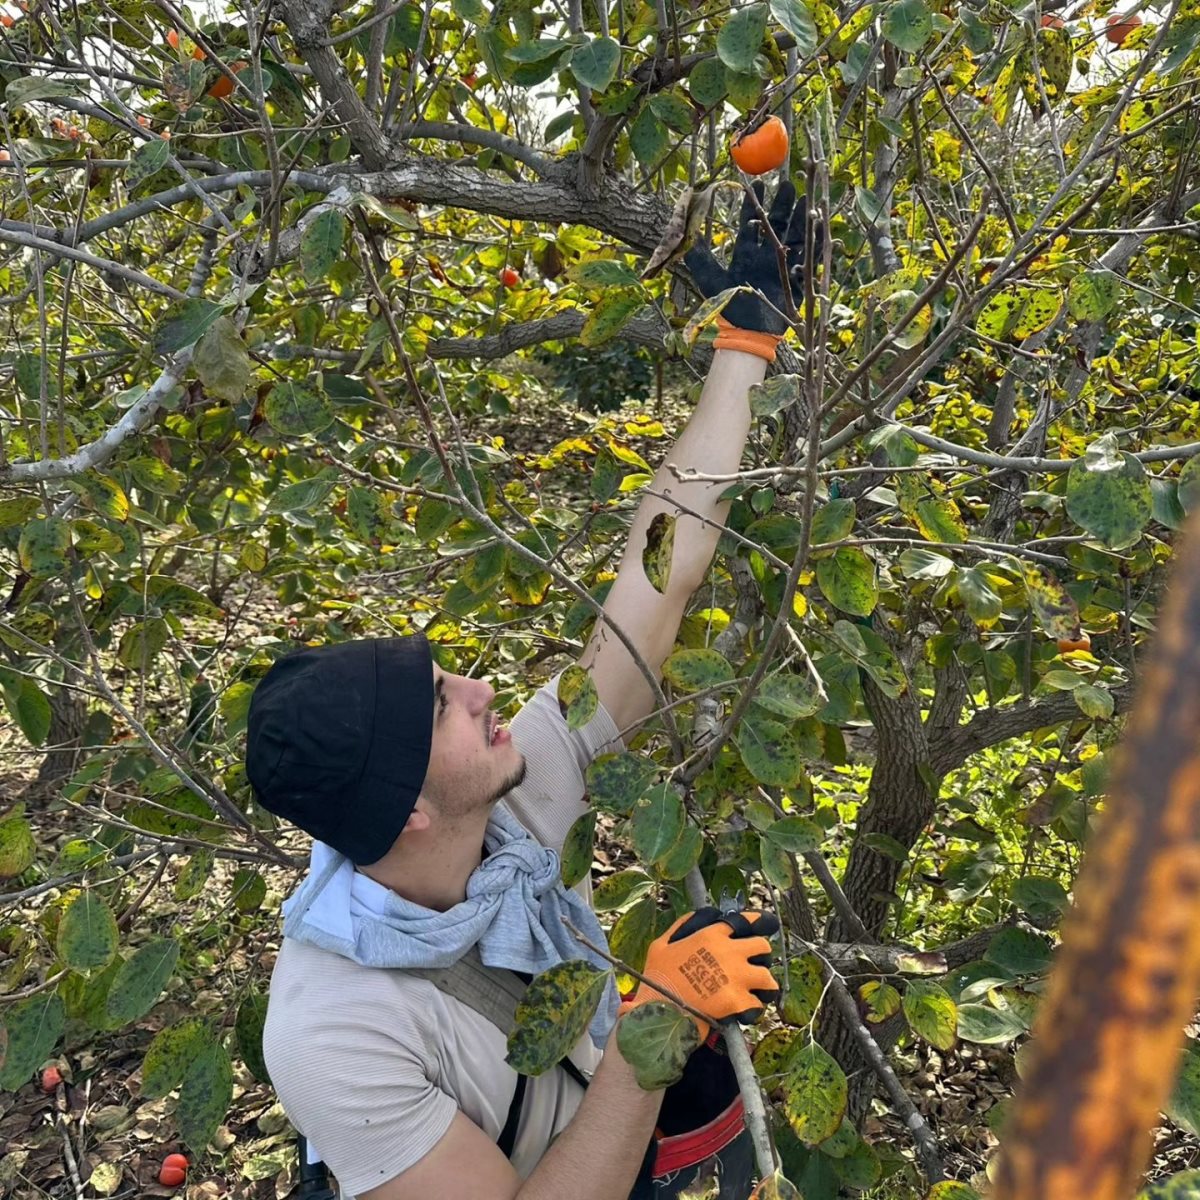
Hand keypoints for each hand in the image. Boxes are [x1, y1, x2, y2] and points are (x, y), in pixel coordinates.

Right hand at [622, 908, 779, 1038]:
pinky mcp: (738, 1003)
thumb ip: (682, 926)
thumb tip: (701, 916)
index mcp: (711, 936)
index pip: (743, 921)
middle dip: (761, 954)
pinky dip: (753, 1008)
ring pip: (767, 977)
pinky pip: (758, 1004)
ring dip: (763, 983)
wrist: (659, 1011)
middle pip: (763, 946)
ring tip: (756, 989)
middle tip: (754, 963)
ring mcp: (736, 979)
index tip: (762, 924)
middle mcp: (729, 953)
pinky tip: (745, 1009)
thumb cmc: (657, 977)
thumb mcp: (662, 944)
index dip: (755, 921)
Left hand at [684, 181, 818, 334]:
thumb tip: (688, 240)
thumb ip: (700, 260)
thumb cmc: (729, 308)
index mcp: (746, 255)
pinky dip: (815, 240)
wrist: (749, 332)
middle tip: (785, 183)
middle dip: (780, 204)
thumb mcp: (711, 281)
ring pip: (793, 235)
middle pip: (775, 225)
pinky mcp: (797, 278)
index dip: (754, 205)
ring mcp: (782, 266)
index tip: (757, 185)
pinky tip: (819, 224)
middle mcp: (765, 257)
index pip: (750, 224)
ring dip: (799, 217)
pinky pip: (809, 256)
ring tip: (803, 198)